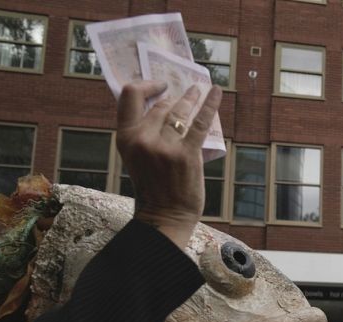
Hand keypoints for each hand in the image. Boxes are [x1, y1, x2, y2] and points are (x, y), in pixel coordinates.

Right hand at [116, 81, 222, 248]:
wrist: (165, 215)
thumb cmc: (153, 187)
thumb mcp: (136, 157)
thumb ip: (142, 134)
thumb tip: (161, 107)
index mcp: (126, 138)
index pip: (129, 96)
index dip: (145, 85)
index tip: (159, 85)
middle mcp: (142, 139)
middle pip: (161, 106)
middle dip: (174, 100)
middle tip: (184, 97)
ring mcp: (165, 146)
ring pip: (179, 111)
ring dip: (189, 98)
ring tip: (196, 91)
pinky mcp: (187, 154)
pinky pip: (200, 121)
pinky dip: (210, 104)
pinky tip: (217, 92)